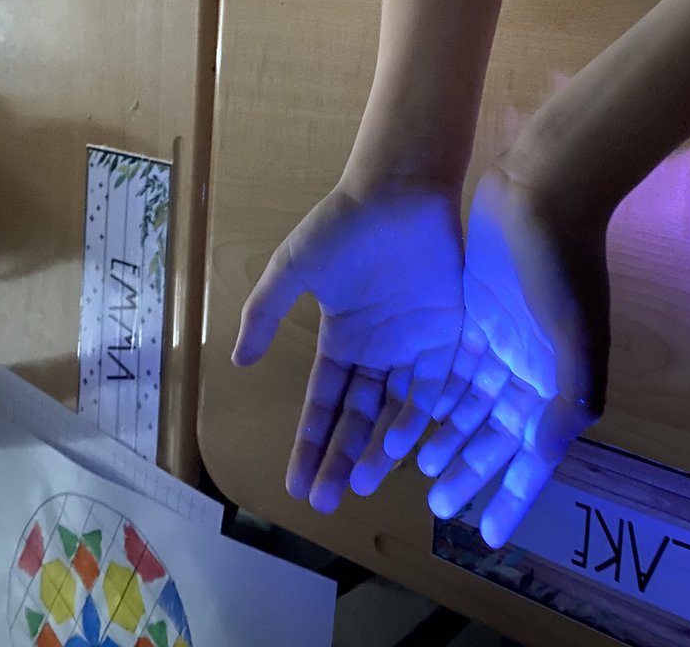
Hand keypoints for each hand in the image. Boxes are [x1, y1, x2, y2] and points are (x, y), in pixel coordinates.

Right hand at [232, 182, 463, 512]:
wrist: (399, 189)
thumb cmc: (343, 224)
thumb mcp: (294, 267)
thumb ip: (266, 312)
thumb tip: (239, 363)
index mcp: (342, 338)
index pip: (323, 403)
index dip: (309, 443)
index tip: (296, 485)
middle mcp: (379, 350)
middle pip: (360, 417)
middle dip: (341, 457)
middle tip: (328, 500)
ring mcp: (415, 344)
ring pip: (398, 409)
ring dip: (381, 446)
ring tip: (362, 479)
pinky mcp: (450, 331)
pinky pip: (439, 383)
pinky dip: (425, 414)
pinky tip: (409, 445)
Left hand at [419, 165, 609, 546]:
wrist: (544, 193)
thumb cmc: (564, 268)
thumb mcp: (576, 339)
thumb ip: (566, 403)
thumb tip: (539, 455)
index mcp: (557, 385)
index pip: (532, 456)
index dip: (511, 495)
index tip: (488, 535)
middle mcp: (529, 371)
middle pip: (494, 436)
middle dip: (467, 470)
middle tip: (434, 503)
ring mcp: (499, 342)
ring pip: (466, 405)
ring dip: (443, 436)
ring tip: (412, 469)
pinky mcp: (473, 315)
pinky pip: (448, 368)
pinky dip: (432, 394)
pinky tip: (408, 417)